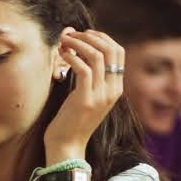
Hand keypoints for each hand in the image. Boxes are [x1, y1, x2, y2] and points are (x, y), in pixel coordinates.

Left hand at [42, 27, 127, 160]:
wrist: (67, 147)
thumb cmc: (72, 121)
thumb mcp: (87, 97)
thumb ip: (89, 78)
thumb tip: (80, 52)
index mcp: (116, 88)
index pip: (119, 53)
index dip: (103, 38)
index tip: (85, 33)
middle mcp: (112, 90)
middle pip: (111, 50)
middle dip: (91, 37)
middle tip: (72, 35)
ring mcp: (100, 95)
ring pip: (97, 56)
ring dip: (78, 44)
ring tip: (64, 41)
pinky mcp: (85, 100)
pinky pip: (83, 69)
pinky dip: (72, 57)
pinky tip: (62, 55)